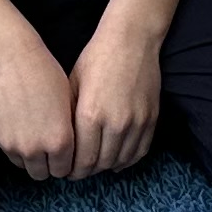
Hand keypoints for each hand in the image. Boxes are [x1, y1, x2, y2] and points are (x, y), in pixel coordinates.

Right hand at [0, 29, 80, 178]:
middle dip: (47, 165)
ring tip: (33, 136)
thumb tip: (72, 152)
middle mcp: (36, 149)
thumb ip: (71, 134)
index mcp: (59, 142)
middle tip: (48, 150)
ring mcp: (13, 146)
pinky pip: (9, 152)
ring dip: (30, 158)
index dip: (65, 163)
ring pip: (24, 166)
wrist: (12, 61)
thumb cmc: (46, 76)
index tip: (64, 156)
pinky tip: (19, 126)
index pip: (64, 170)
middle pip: (43, 174)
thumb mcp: (69, 105)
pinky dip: (15, 145)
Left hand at [67, 14, 164, 176]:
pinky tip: (115, 160)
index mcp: (90, 114)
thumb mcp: (72, 84)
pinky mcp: (151, 119)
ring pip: (120, 161)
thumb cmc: (96, 58)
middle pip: (100, 164)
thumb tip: (60, 144)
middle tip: (78, 171)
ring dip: (106, 167)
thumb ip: (68, 117)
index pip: (81, 159)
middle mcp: (115, 123)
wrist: (132, 40)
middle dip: (86, 171)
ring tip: (95, 165)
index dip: (72, 170)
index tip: (66, 171)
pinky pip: (139, 152)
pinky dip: (126, 160)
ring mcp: (137, 122)